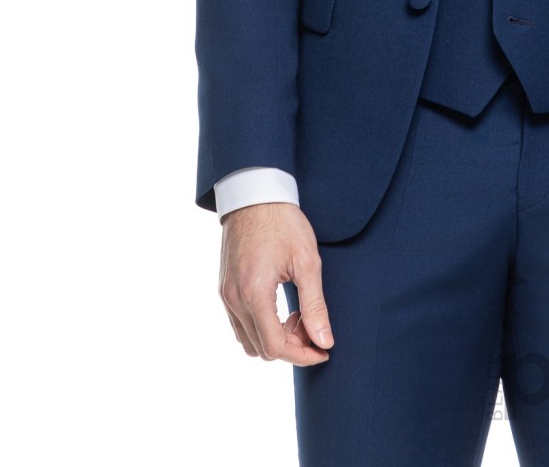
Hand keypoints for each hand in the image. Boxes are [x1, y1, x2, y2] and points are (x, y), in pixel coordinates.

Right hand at [218, 201, 333, 364]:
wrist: (255, 194)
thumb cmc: (283, 222)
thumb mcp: (307, 262)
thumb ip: (315, 305)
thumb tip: (324, 341)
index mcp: (254, 292)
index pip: (275, 346)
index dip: (302, 355)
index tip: (323, 350)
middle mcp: (233, 299)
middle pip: (261, 349)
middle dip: (291, 347)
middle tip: (313, 326)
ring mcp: (225, 295)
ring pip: (248, 341)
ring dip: (275, 339)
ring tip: (298, 315)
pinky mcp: (224, 288)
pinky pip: (240, 325)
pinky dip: (262, 327)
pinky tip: (281, 308)